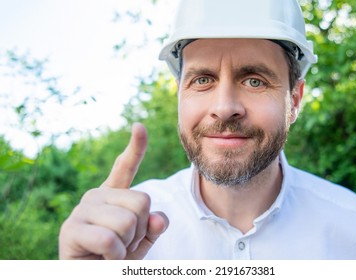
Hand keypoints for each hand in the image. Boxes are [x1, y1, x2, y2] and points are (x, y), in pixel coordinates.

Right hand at [58, 123, 168, 259]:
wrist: (90, 278)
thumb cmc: (116, 258)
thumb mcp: (140, 241)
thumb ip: (152, 227)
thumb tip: (160, 218)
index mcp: (113, 195)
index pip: (126, 167)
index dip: (136, 147)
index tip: (139, 126)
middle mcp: (96, 196)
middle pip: (143, 201)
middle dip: (140, 231)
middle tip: (124, 244)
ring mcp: (82, 210)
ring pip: (128, 222)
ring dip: (127, 246)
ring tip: (112, 253)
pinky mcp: (70, 230)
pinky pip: (110, 241)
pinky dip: (114, 257)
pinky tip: (103, 259)